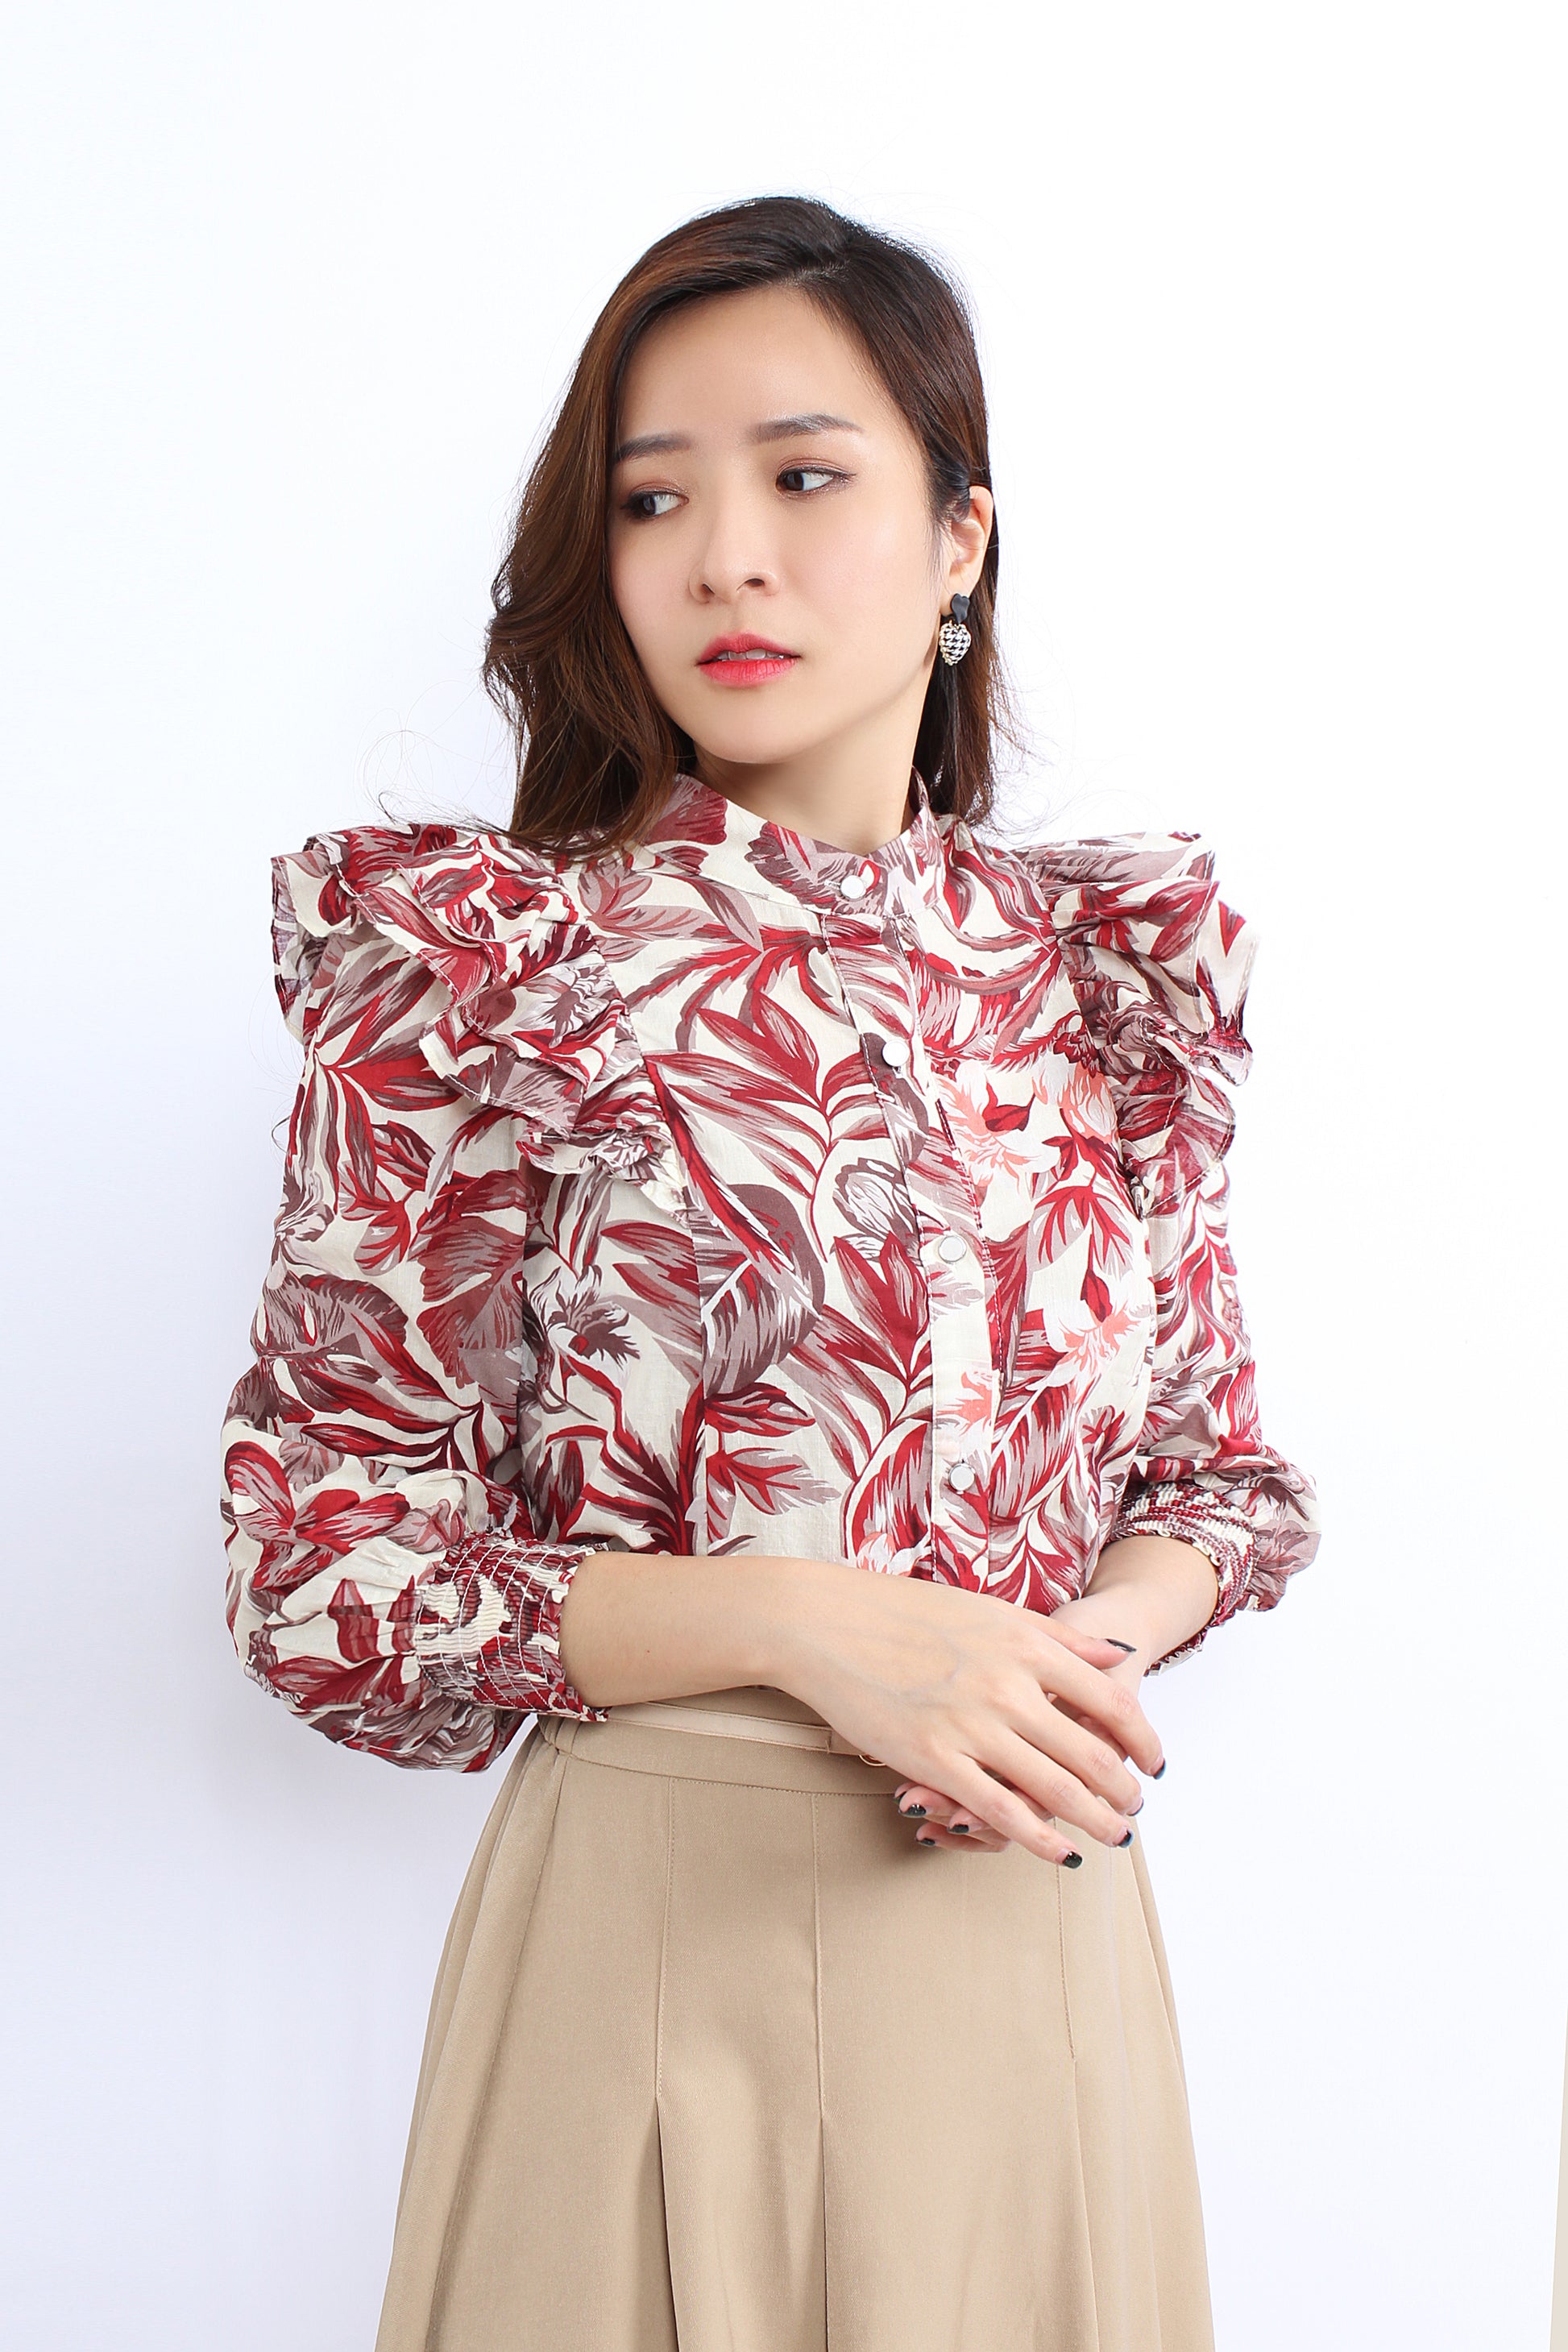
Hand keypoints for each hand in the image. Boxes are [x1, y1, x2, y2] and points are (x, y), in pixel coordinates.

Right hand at [775, 1565, 1165, 1867]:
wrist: (827, 1622)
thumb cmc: (904, 1611)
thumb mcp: (991, 1610)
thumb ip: (1057, 1639)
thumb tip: (1117, 1658)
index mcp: (1027, 1645)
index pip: (1112, 1702)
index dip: (1144, 1741)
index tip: (1154, 1762)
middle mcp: (1008, 1686)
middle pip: (1093, 1755)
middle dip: (1124, 1792)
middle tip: (1135, 1809)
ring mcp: (972, 1726)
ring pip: (1055, 1790)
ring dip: (1096, 1820)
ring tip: (1114, 1836)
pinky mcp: (933, 1760)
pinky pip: (1000, 1812)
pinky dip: (1039, 1839)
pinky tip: (1060, 1853)